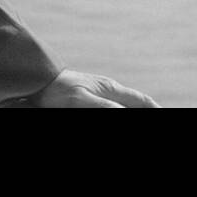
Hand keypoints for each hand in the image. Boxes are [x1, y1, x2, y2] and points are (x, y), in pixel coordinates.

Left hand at [27, 68, 159, 107]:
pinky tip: (117, 109)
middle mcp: (106, 91)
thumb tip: (126, 112)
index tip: (164, 113)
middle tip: (155, 114)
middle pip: (133, 103)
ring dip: (131, 108)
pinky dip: (115, 108)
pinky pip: (107, 105)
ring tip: (142, 111)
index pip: (140, 100)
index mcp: (110, 88)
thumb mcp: (82, 100)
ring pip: (120, 104)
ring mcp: (96, 94)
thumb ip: (106, 106)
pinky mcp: (84, 99)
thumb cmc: (56, 90)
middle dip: (144, 110)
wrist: (33, 82)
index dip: (154, 108)